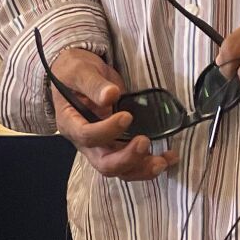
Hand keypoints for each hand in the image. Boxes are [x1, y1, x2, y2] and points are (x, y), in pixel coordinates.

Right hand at [49, 47, 177, 181]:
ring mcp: (103, 146)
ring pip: (120, 169)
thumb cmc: (75, 72)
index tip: (126, 116)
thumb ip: (94, 84)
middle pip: (104, 163)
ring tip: (163, 160)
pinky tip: (169, 156)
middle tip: (145, 142)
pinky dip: (150, 162)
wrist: (78, 74)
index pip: (86, 136)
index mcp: (71, 123)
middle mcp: (86, 142)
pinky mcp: (118, 144)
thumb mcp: (80, 71)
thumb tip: (111, 95)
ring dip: (142, 168)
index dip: (107, 131)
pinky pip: (133, 162)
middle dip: (127, 159)